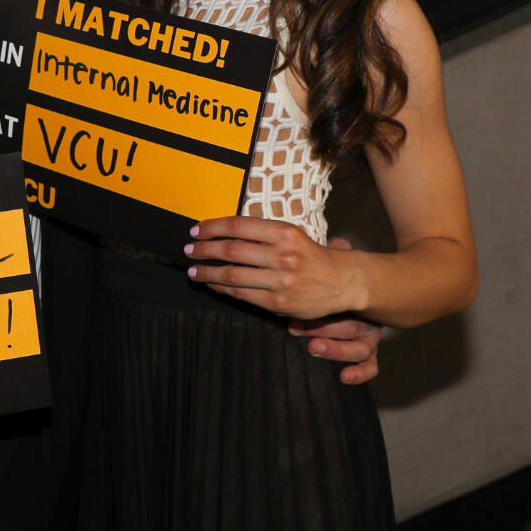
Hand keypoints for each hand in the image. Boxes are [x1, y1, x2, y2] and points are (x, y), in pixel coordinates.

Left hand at [185, 215, 364, 320]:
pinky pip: (242, 295)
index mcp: (285, 232)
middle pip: (231, 250)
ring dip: (207, 272)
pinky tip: (213, 283)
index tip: (196, 230)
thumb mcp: (292, 235)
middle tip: (188, 250)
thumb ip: (262, 234)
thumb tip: (224, 233)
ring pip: (232, 274)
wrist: (342, 282)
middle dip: (204, 250)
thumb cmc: (312, 256)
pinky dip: (222, 288)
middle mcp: (283, 255)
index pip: (238, 227)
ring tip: (193, 270)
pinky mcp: (279, 303)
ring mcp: (280, 281)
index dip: (212, 227)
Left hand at [291, 238, 381, 383]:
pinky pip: (370, 366)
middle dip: (321, 328)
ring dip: (335, 350)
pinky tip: (345, 378)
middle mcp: (363, 317)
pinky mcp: (370, 352)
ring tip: (313, 348)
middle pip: (349, 326)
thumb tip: (339, 241)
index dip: (320, 306)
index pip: (343, 299)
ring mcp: (368, 336)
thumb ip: (338, 257)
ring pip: (359, 347)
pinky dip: (360, 373)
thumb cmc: (344, 284)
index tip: (292, 311)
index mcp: (354, 296)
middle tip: (294, 328)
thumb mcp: (341, 269)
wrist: (373, 299)